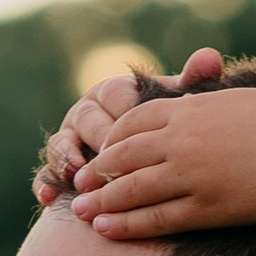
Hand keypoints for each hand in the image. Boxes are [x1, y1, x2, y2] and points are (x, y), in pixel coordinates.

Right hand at [33, 46, 225, 203]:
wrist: (148, 166)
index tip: (143, 129)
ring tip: (76, 174)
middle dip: (98, 137)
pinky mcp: (57, 169)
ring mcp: (69, 142)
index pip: (116, 95)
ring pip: (61, 145)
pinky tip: (49, 199)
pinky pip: (45, 175)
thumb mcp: (179, 110)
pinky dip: (45, 185)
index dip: (127, 111)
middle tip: (110, 154)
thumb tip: (210, 56)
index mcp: (113, 93)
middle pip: (86, 120)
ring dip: (66, 159)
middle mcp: (86, 114)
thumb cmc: (166, 133)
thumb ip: (192, 84)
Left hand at [70, 84, 255, 238]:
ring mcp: (194, 174)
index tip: (101, 152)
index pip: (135, 121)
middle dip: (97, 171)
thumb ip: (211, 105)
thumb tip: (196, 107)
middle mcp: (184, 138)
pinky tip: (107, 230)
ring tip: (80, 212)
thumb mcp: (243, 100)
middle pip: (124, 155)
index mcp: (193, 108)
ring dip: (102, 201)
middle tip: (78, 185)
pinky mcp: (209, 207)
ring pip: (132, 189)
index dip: (112, 139)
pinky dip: (127, 224)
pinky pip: (157, 218)